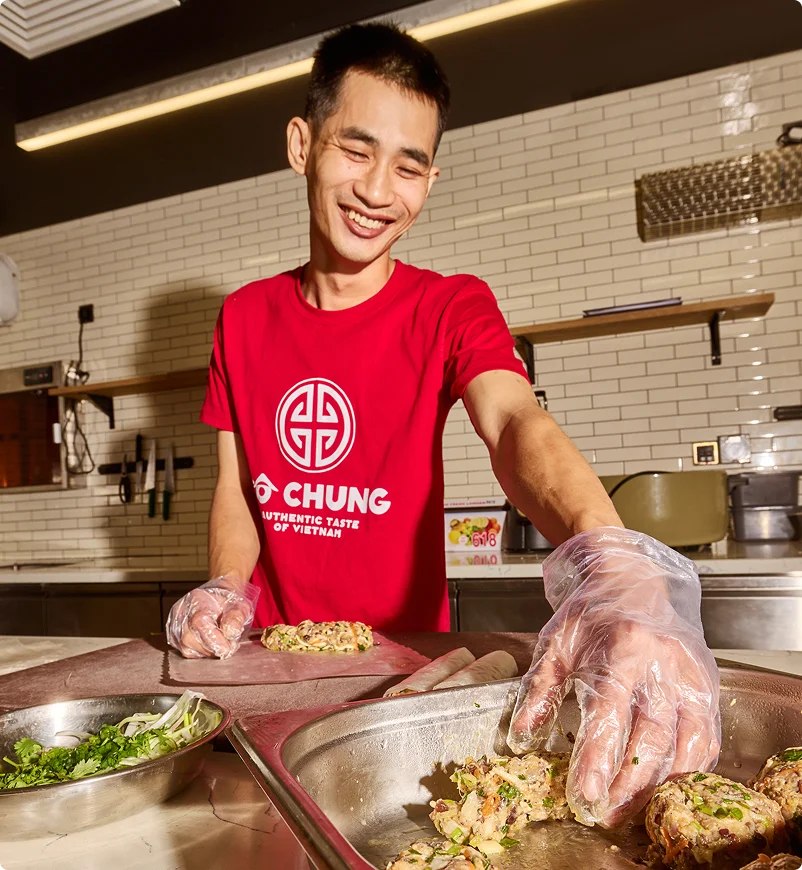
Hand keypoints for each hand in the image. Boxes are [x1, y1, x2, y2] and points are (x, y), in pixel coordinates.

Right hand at [166, 575, 259, 658]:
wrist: (217, 600)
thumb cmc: (228, 603)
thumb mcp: (240, 605)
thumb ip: (236, 617)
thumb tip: (230, 632)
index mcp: (197, 599)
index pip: (199, 622)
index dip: (213, 639)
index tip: (226, 649)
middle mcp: (180, 611)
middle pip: (190, 638)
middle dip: (212, 647)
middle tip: (229, 645)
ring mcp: (174, 624)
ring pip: (187, 648)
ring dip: (207, 651)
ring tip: (221, 641)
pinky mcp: (173, 637)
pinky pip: (186, 651)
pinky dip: (201, 652)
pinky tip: (211, 643)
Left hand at [507, 527, 719, 827]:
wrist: (634, 576)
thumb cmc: (592, 611)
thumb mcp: (556, 642)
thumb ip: (539, 689)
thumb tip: (522, 738)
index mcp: (620, 647)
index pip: (609, 713)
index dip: (597, 759)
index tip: (584, 795)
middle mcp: (661, 662)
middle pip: (651, 736)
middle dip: (628, 783)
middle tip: (606, 815)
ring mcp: (690, 674)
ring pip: (684, 743)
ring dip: (660, 784)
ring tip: (633, 811)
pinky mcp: (707, 683)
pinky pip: (705, 736)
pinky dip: (689, 768)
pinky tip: (667, 786)